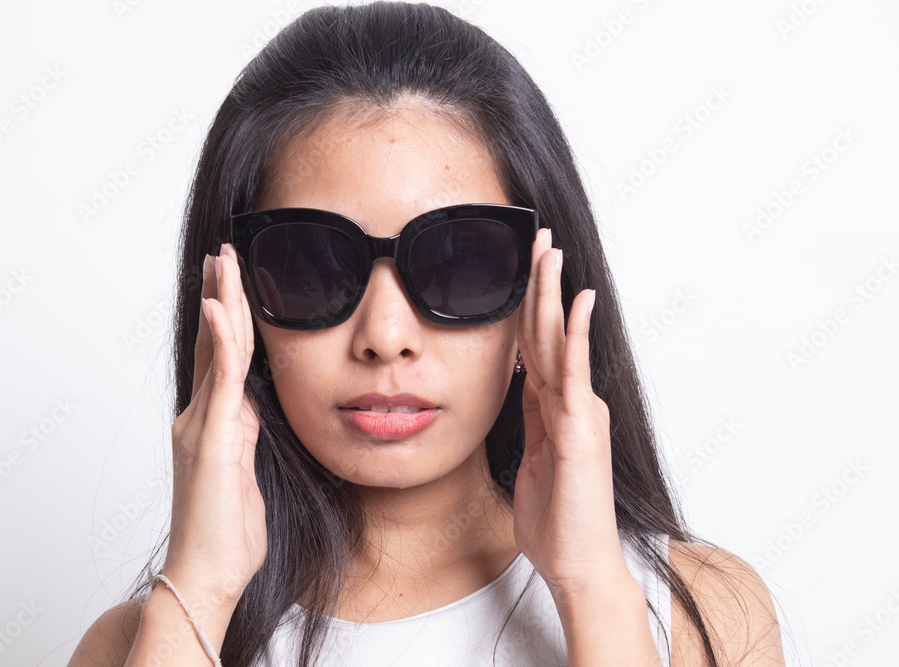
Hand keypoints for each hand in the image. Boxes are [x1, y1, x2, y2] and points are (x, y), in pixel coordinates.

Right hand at [163, 243, 265, 607]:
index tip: (231, 281)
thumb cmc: (228, 534)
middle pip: (214, 342)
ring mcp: (202, 424)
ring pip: (217, 350)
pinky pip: (221, 379)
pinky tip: (221, 307)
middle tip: (224, 252)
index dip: (227, 317)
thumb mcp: (247, 472)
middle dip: (221, 293)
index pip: (221, 357)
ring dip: (223, 300)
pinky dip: (221, 339)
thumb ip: (248, 435)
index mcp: (213, 423)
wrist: (208, 574)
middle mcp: (201, 416)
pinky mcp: (212, 439)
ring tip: (223, 260)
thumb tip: (257, 408)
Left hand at [513, 228, 631, 602]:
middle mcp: (572, 401)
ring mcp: (579, 413)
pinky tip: (577, 301)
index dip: (530, 304)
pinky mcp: (580, 430)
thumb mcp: (534, 456)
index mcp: (556, 406)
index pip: (537, 343)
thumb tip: (522, 384)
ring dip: (554, 294)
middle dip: (542, 283)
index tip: (525, 267)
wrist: (577, 563)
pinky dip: (574, 335)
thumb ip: (532, 418)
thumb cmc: (556, 518)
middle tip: (539, 238)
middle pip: (548, 331)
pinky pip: (574, 374)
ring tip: (551, 251)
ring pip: (560, 341)